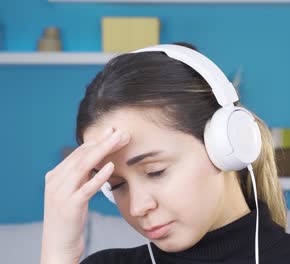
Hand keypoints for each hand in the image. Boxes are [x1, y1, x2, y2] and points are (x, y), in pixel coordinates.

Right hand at [40, 128, 129, 263]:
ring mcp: (61, 194)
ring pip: (84, 166)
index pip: (78, 153)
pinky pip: (87, 188)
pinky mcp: (70, 207)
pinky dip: (99, 176)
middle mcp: (55, 181)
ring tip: (119, 141)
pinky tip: (111, 166)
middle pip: (82, 156)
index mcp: (55, 176)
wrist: (58, 245)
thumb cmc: (70, 218)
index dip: (98, 141)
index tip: (114, 132)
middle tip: (121, 132)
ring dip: (104, 151)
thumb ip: (81, 176)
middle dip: (103, 142)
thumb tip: (98, 157)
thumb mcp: (73, 193)